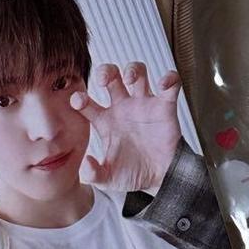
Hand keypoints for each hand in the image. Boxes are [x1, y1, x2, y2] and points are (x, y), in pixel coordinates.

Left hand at [70, 62, 181, 193]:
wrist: (160, 178)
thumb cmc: (133, 174)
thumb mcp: (108, 179)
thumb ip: (93, 174)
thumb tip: (85, 163)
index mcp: (105, 122)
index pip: (86, 102)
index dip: (79, 98)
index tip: (78, 102)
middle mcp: (123, 108)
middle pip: (111, 76)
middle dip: (105, 71)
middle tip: (103, 80)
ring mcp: (144, 105)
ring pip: (138, 72)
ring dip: (134, 69)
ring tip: (131, 79)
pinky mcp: (165, 106)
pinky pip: (170, 85)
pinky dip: (169, 79)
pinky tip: (163, 85)